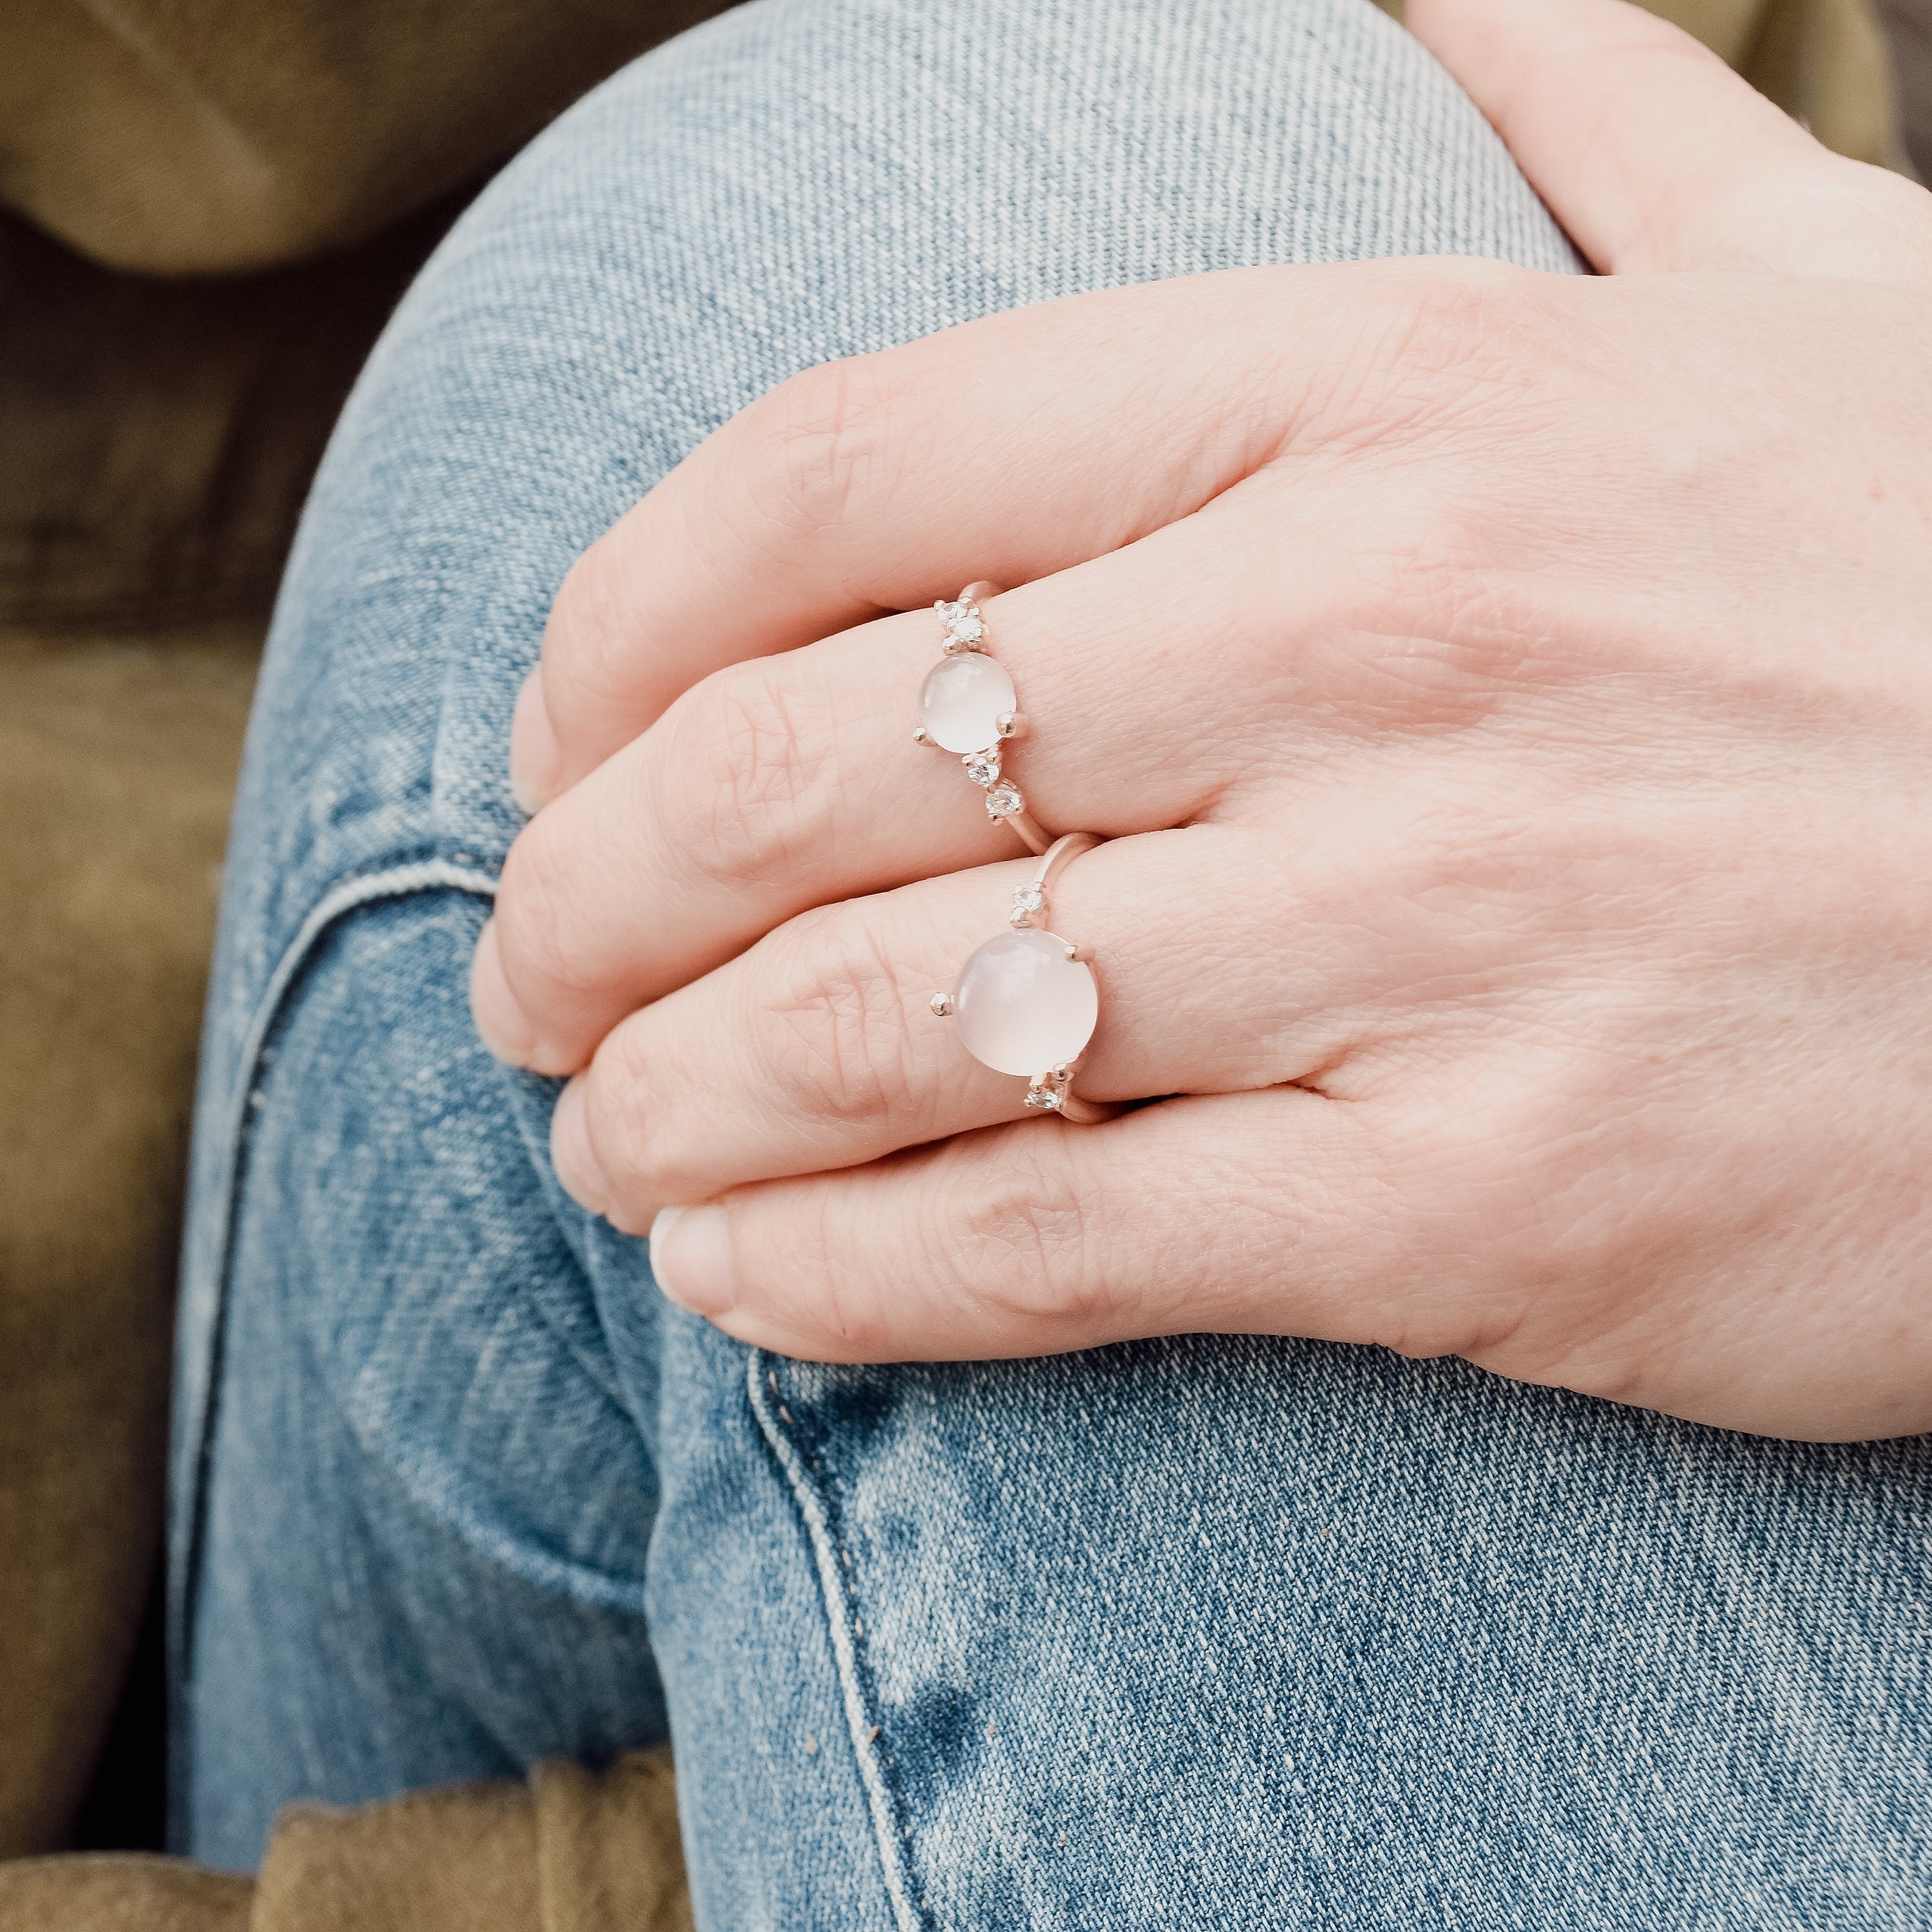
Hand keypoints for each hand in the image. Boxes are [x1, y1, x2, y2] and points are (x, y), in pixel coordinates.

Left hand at [472, 0, 1931, 1439]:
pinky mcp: (1490, 1208)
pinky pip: (1052, 1242)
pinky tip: (737, 1281)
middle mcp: (1379, 645)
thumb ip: (1591, 113)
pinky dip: (842, 1275)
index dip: (617, 630)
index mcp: (1401, 387)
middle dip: (585, 902)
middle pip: (797, 773)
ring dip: (676, 1103)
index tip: (547, 744)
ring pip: (891, 1028)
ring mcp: (1432, 935)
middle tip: (525, 986)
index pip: (840, 479)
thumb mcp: (1803, 295)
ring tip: (603, 1145)